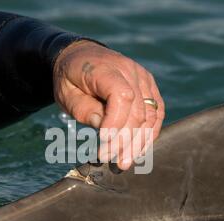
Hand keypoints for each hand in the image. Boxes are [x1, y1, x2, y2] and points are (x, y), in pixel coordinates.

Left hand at [53, 40, 164, 169]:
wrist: (81, 56)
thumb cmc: (71, 78)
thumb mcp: (66, 94)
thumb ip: (84, 110)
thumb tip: (104, 128)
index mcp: (106, 68)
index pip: (121, 96)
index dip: (116, 123)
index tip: (104, 144)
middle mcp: (130, 70)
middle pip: (137, 110)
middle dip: (125, 140)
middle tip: (111, 160)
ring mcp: (143, 78)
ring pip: (150, 114)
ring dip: (139, 141)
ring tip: (125, 161)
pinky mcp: (149, 86)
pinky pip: (156, 112)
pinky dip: (150, 132)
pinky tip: (139, 149)